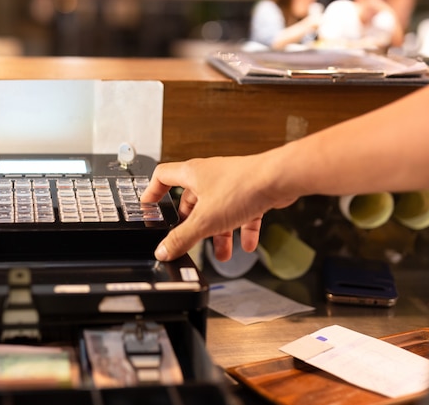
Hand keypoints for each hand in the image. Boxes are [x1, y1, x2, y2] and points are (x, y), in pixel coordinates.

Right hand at [141, 155, 297, 261]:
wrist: (279, 179)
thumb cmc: (243, 187)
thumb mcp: (205, 221)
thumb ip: (182, 238)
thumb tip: (163, 250)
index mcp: (192, 174)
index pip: (163, 176)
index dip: (153, 191)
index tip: (149, 205)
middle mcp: (210, 175)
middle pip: (192, 200)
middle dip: (192, 224)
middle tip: (189, 239)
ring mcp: (231, 183)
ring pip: (218, 210)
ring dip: (219, 233)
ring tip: (222, 253)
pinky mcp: (251, 191)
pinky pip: (242, 213)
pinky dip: (242, 230)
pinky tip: (246, 245)